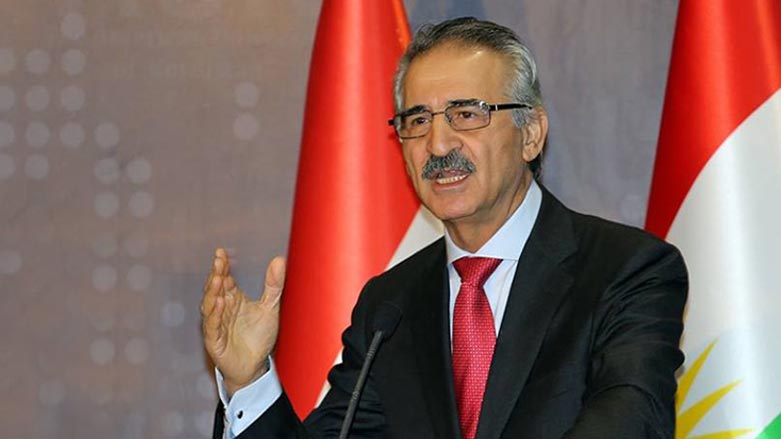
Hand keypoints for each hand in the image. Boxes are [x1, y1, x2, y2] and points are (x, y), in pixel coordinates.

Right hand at [200, 248, 285, 395]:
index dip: (222, 266)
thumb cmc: (258, 336)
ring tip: (218, 278)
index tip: (221, 253)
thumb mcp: (270, 308)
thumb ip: (273, 285)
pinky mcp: (214, 340)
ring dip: (213, 292)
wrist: (254, 366)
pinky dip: (216, 314)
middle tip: (219, 261)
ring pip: (210, 305)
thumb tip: (279, 260)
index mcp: (232, 299)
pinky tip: (220, 302)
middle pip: (215, 289)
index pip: (224, 279)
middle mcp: (222, 309)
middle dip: (216, 275)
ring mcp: (216, 324)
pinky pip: (213, 325)